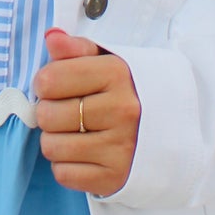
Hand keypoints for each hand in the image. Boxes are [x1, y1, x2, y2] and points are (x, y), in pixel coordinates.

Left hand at [33, 28, 140, 196]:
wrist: (170, 129)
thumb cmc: (128, 91)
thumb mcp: (107, 61)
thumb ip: (76, 49)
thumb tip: (52, 38)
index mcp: (117, 74)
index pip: (49, 80)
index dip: (44, 83)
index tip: (55, 85)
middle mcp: (122, 110)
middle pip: (47, 116)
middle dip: (48, 113)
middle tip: (66, 111)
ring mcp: (121, 147)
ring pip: (51, 147)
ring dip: (55, 141)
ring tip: (75, 132)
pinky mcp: (115, 177)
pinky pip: (63, 174)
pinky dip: (66, 165)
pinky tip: (84, 153)